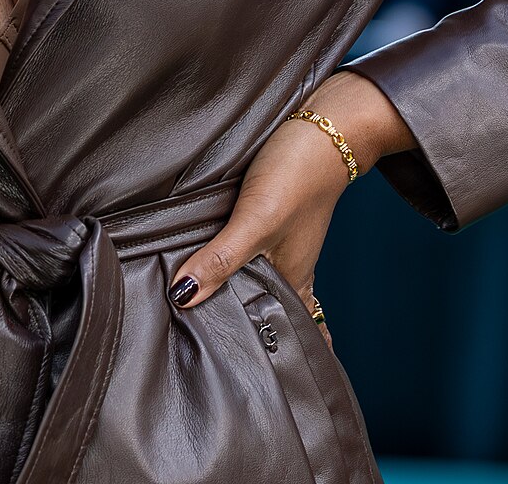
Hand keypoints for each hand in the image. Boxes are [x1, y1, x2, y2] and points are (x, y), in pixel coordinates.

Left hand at [166, 71, 410, 341]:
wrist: (325, 124)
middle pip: (263, 310)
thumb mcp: (256, 220)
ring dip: (231, 296)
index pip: (286, 333)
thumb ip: (221, 259)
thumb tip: (182, 297)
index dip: (272, 357)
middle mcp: (287, 268)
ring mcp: (278, 243)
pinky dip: (229, 261)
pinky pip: (245, 251)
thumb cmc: (299, 174)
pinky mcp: (267, 216)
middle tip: (207, 358)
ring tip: (197, 317)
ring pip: (252, 281)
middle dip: (244, 332)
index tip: (250, 384)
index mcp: (293, 281)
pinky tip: (206, 259)